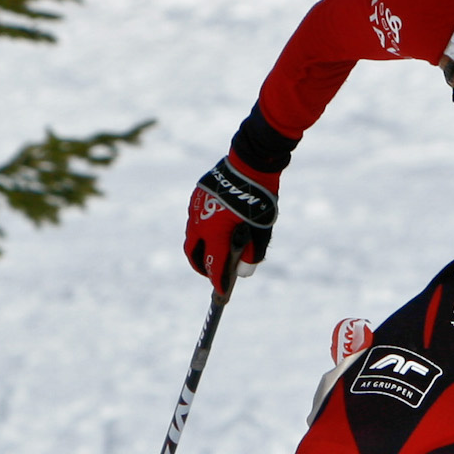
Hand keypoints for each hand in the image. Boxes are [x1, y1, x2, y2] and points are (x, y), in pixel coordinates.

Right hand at [184, 153, 278, 292]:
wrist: (250, 161)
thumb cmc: (259, 197)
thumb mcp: (261, 229)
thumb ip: (253, 252)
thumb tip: (244, 271)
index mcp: (215, 232)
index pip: (213, 264)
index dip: (217, 281)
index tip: (220, 292)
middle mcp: (200, 222)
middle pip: (193, 253)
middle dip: (201, 266)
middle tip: (212, 273)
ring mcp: (195, 208)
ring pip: (191, 236)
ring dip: (200, 247)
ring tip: (213, 251)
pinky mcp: (197, 196)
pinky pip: (195, 219)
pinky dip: (203, 230)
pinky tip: (215, 229)